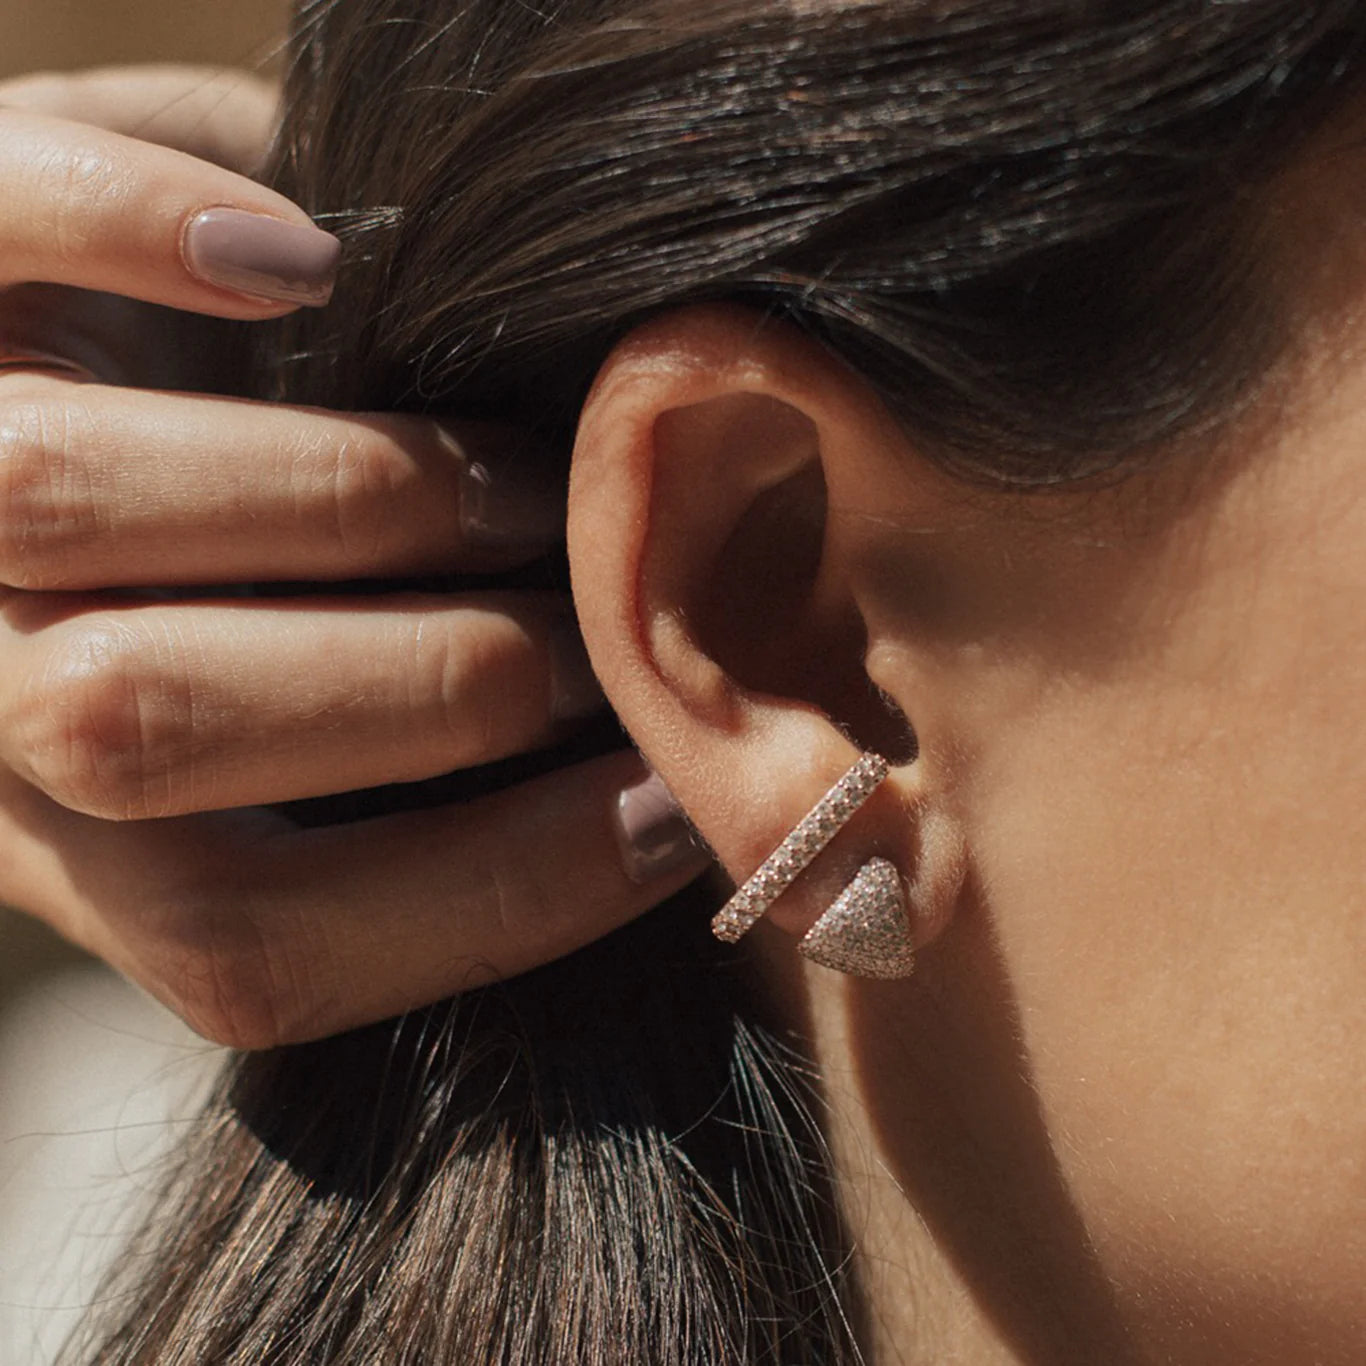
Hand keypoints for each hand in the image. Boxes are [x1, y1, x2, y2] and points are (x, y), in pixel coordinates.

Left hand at [0, 68, 708, 1047]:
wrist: (108, 367)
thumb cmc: (285, 597)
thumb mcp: (351, 751)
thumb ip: (443, 796)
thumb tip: (660, 790)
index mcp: (72, 837)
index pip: (244, 942)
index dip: (491, 892)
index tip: (669, 806)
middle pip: (130, 724)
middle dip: (434, 681)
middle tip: (597, 623)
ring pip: (52, 496)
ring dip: (361, 492)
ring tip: (524, 470)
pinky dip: (142, 223)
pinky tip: (304, 260)